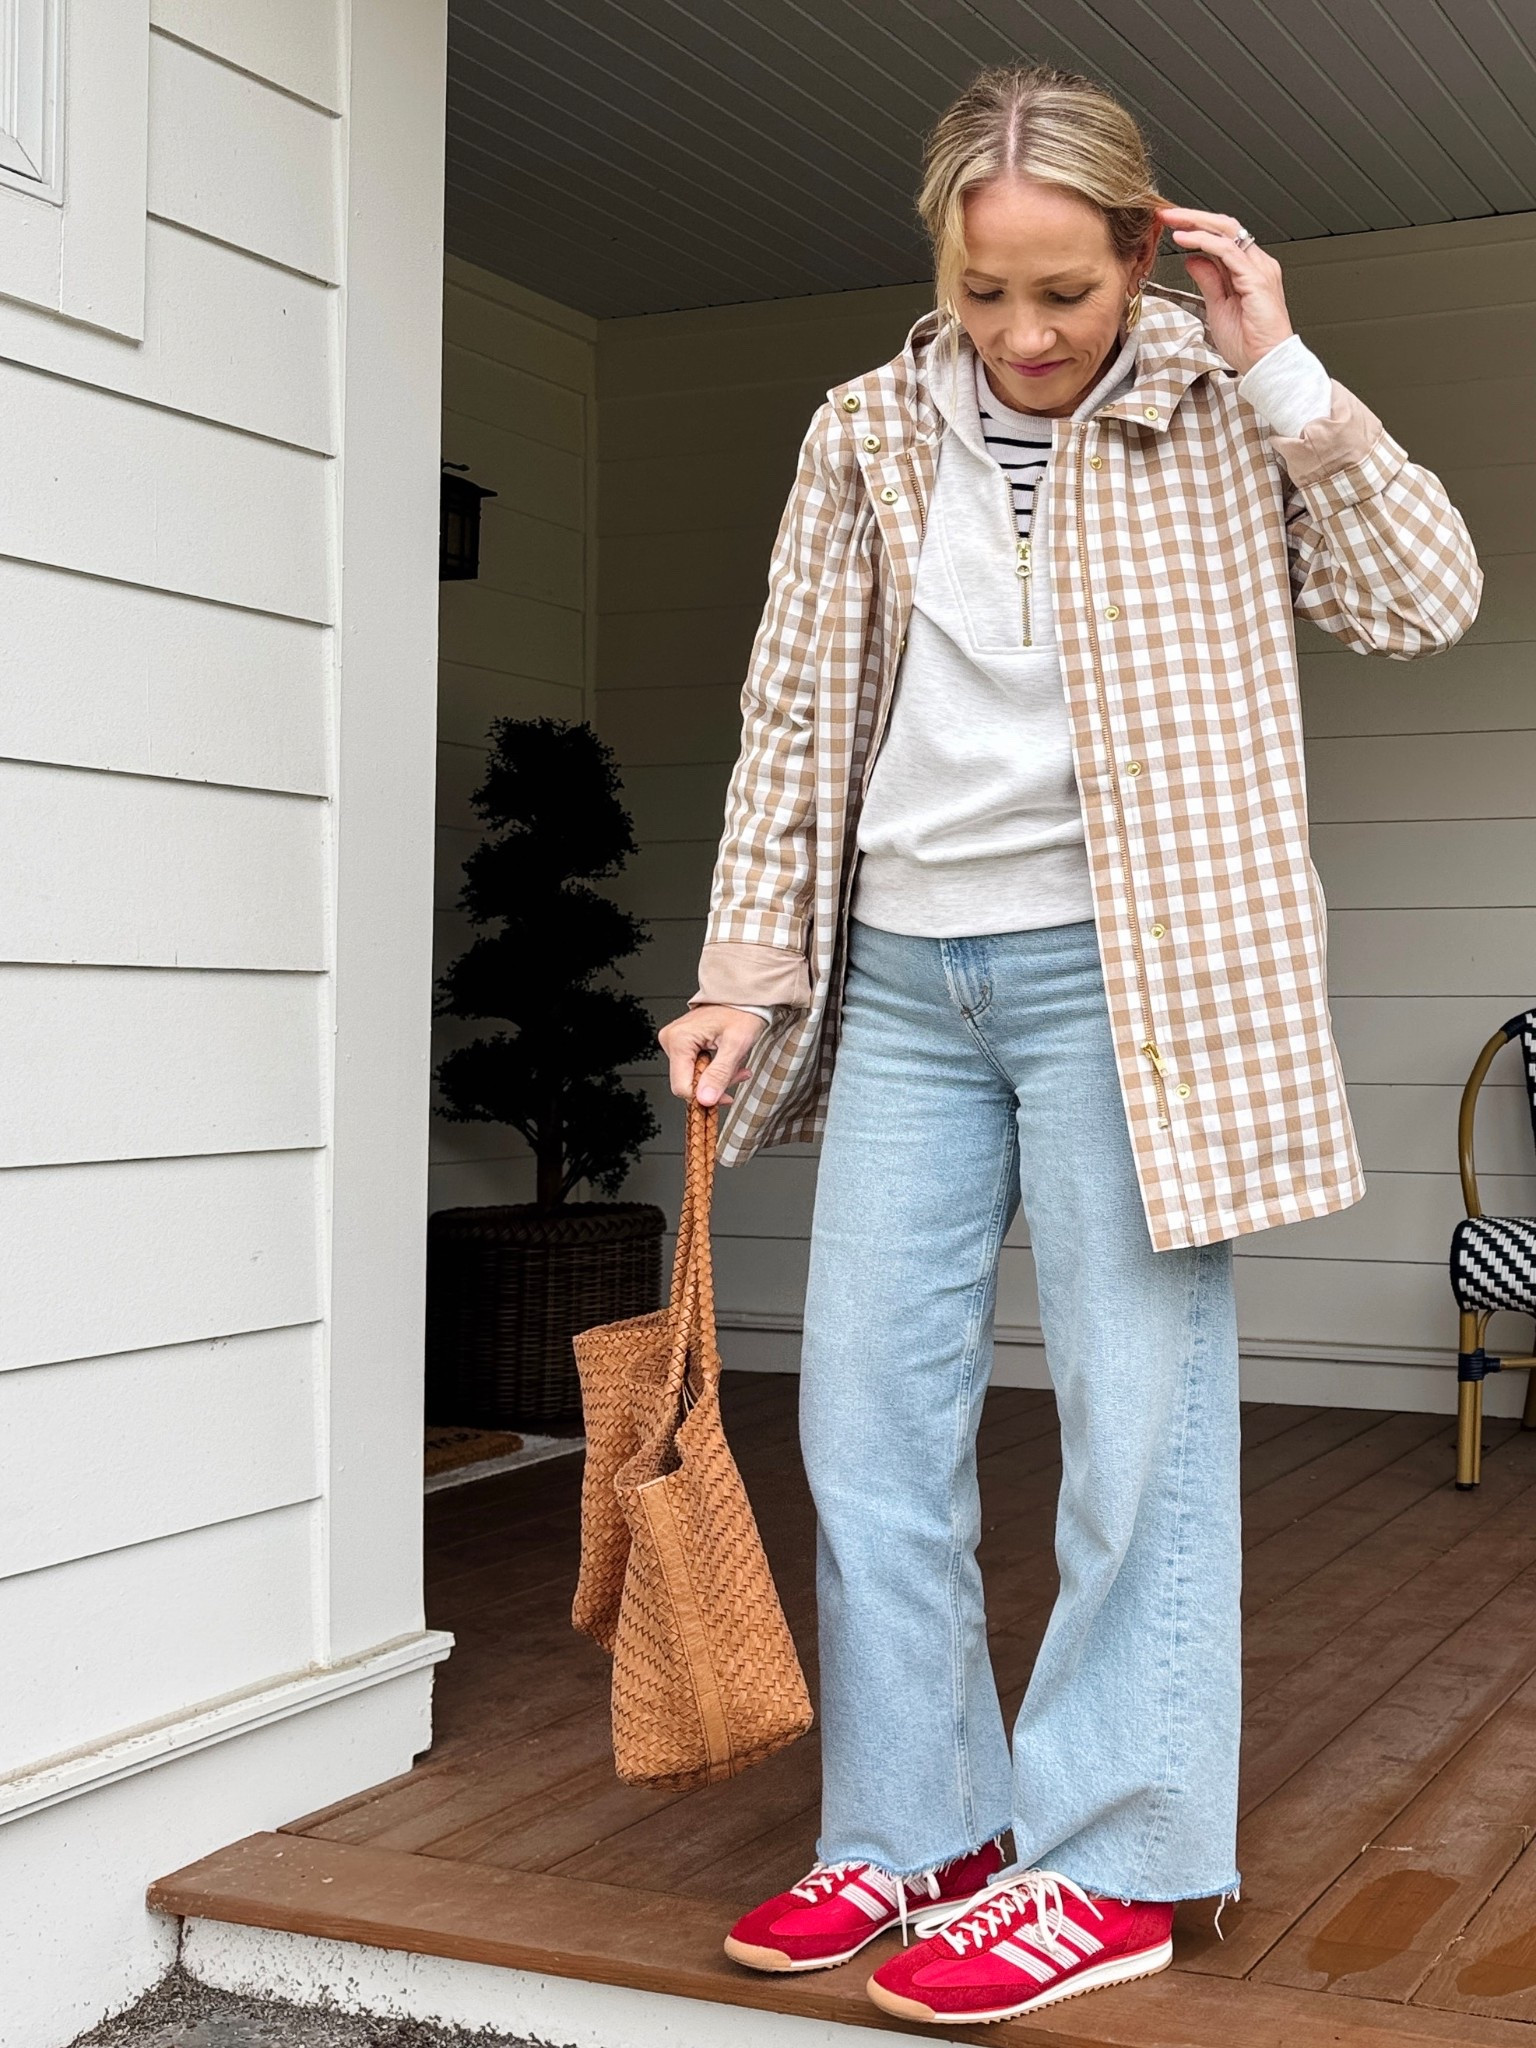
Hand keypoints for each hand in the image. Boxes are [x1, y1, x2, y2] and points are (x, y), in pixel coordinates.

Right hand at [658, 1005, 765, 1106]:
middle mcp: (670, 1040)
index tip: (727, 1094)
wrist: (743, 996)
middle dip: (715, 1084)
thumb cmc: (742, 1012)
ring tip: (736, 1063)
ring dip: (717, 1077)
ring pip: (692, 1077)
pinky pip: (694, 1068)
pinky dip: (713, 1069)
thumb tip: (705, 1100)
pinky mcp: (681, 1044)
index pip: (682, 1087)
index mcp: (679, 1040)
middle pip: (688, 1083)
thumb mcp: (735, 1045)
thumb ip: (719, 1074)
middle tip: (738, 1073)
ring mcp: (674, 1042)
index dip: (705, 1096)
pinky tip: (727, 1060)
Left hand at [1157, 205, 1292, 376]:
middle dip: (1194, 216)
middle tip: (1167, 213)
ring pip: (1226, 231)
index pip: (1223, 237)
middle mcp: (1257, 263)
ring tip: (1172, 220)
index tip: (1172, 224)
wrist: (1267, 363)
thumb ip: (1208, 280)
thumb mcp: (1217, 307)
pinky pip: (1228, 251)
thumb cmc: (1249, 343)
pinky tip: (1185, 239)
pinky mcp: (1256, 278)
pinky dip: (1203, 241)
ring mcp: (1259, 268)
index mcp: (1249, 270)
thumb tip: (1193, 260)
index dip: (1197, 227)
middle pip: (1225, 226)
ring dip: (1195, 222)